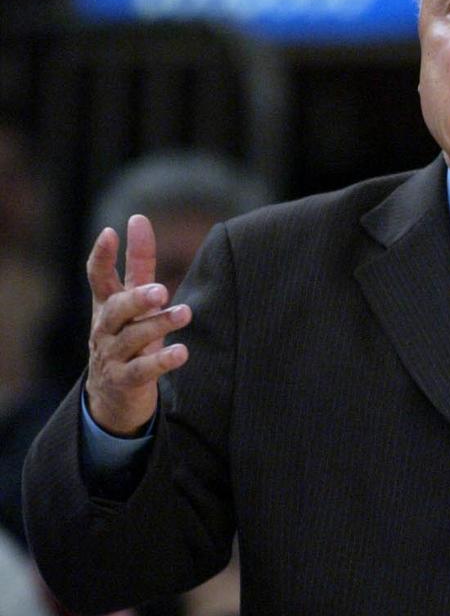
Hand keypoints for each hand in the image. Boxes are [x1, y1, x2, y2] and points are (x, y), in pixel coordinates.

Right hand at [85, 214, 191, 435]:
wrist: (112, 397)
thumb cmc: (126, 338)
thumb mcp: (131, 302)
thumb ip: (138, 263)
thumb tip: (138, 218)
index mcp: (106, 305)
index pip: (98, 277)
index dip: (102, 255)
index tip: (110, 232)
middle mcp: (105, 328)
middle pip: (117, 309)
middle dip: (137, 299)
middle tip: (161, 290)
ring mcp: (112, 356)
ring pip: (133, 338)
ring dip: (159, 325)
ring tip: (185, 314)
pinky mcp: (125, 381)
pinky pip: (143, 370)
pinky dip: (162, 361)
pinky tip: (181, 352)